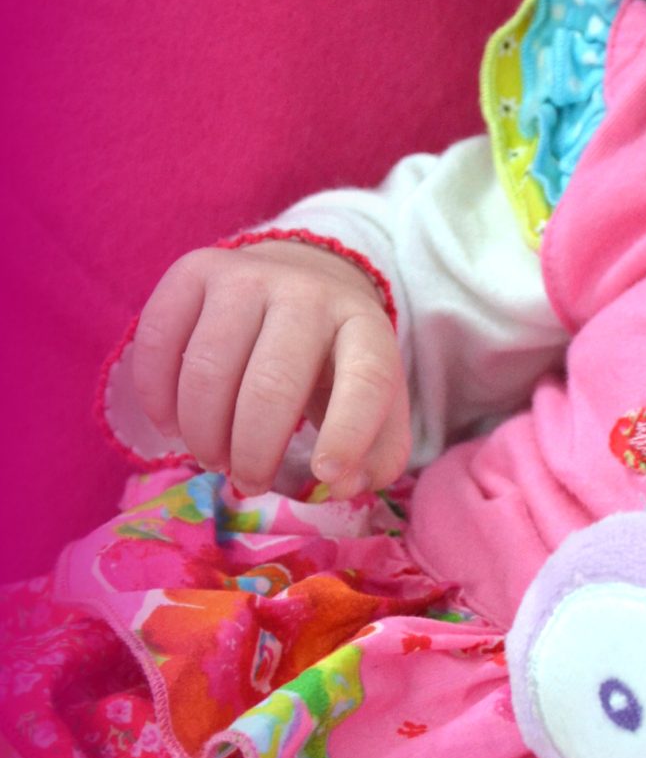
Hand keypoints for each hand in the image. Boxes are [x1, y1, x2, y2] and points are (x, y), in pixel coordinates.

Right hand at [130, 239, 408, 498]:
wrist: (296, 278)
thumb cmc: (333, 360)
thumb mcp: (376, 401)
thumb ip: (376, 452)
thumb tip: (339, 487)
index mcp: (365, 327)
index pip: (366, 380)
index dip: (348, 433)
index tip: (325, 476)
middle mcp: (307, 293)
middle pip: (271, 385)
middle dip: (254, 453)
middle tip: (249, 482)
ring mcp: (246, 276)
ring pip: (208, 369)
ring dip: (203, 434)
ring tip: (213, 458)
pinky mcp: (195, 270)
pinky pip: (160, 340)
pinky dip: (157, 397)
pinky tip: (171, 425)